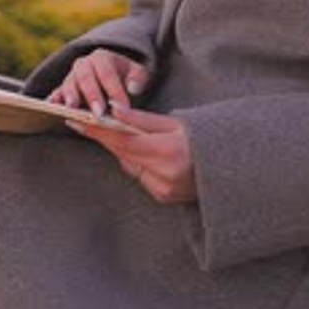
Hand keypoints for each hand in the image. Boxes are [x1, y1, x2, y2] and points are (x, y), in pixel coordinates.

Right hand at [47, 49, 150, 116]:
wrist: (113, 74)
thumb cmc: (126, 76)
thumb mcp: (137, 73)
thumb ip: (138, 78)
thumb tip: (132, 88)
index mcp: (102, 57)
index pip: (108, 74)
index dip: (115, 91)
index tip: (123, 108)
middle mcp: (84, 64)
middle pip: (86, 77)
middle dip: (92, 96)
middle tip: (99, 114)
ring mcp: (71, 77)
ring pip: (69, 84)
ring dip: (71, 97)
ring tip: (73, 110)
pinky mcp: (63, 90)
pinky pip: (56, 93)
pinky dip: (54, 99)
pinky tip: (52, 107)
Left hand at [67, 105, 195, 203]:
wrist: (233, 172)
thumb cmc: (206, 139)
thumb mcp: (176, 122)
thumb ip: (142, 119)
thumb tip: (113, 111)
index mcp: (168, 152)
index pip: (122, 140)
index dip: (96, 130)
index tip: (75, 120)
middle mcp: (163, 176)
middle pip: (122, 153)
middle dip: (105, 137)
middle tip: (84, 121)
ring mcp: (163, 190)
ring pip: (130, 164)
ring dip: (124, 149)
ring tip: (123, 132)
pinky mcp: (163, 197)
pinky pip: (140, 175)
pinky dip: (138, 161)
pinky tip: (144, 150)